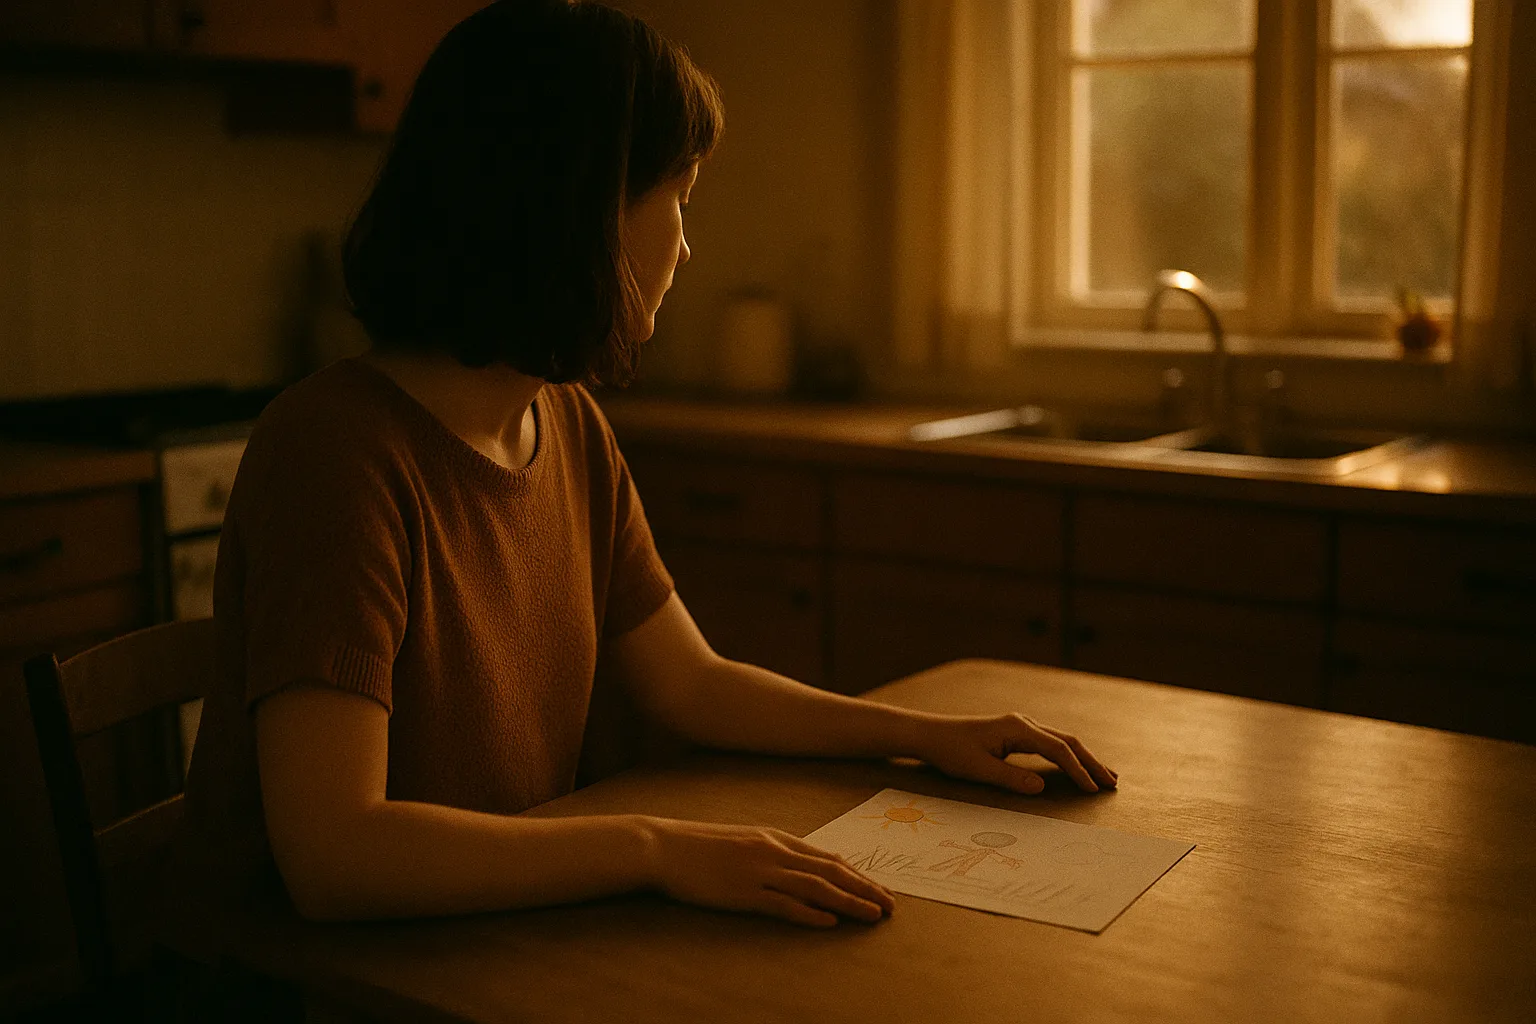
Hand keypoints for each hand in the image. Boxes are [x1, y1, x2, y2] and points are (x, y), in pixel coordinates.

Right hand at [640, 819, 895, 927]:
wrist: (662, 846)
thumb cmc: (699, 847)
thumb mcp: (742, 842)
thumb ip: (771, 852)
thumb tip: (799, 865)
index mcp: (775, 838)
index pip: (827, 857)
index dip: (858, 873)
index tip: (880, 887)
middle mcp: (774, 851)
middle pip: (831, 870)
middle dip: (866, 887)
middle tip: (892, 905)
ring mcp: (759, 871)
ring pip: (816, 887)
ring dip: (850, 901)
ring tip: (874, 915)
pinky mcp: (743, 891)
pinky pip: (782, 904)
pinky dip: (809, 913)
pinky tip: (829, 922)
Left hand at [916, 713, 1117, 795]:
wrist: (931, 735)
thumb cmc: (951, 751)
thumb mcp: (979, 769)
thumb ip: (1011, 778)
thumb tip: (1042, 787)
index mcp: (1018, 728)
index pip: (1058, 749)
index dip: (1078, 770)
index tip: (1093, 789)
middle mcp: (1024, 722)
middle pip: (1068, 741)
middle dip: (1092, 762)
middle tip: (1113, 783)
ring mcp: (1021, 726)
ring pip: (1062, 740)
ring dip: (1085, 757)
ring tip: (1107, 775)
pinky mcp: (1017, 733)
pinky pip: (1051, 743)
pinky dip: (1069, 755)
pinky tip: (1078, 766)